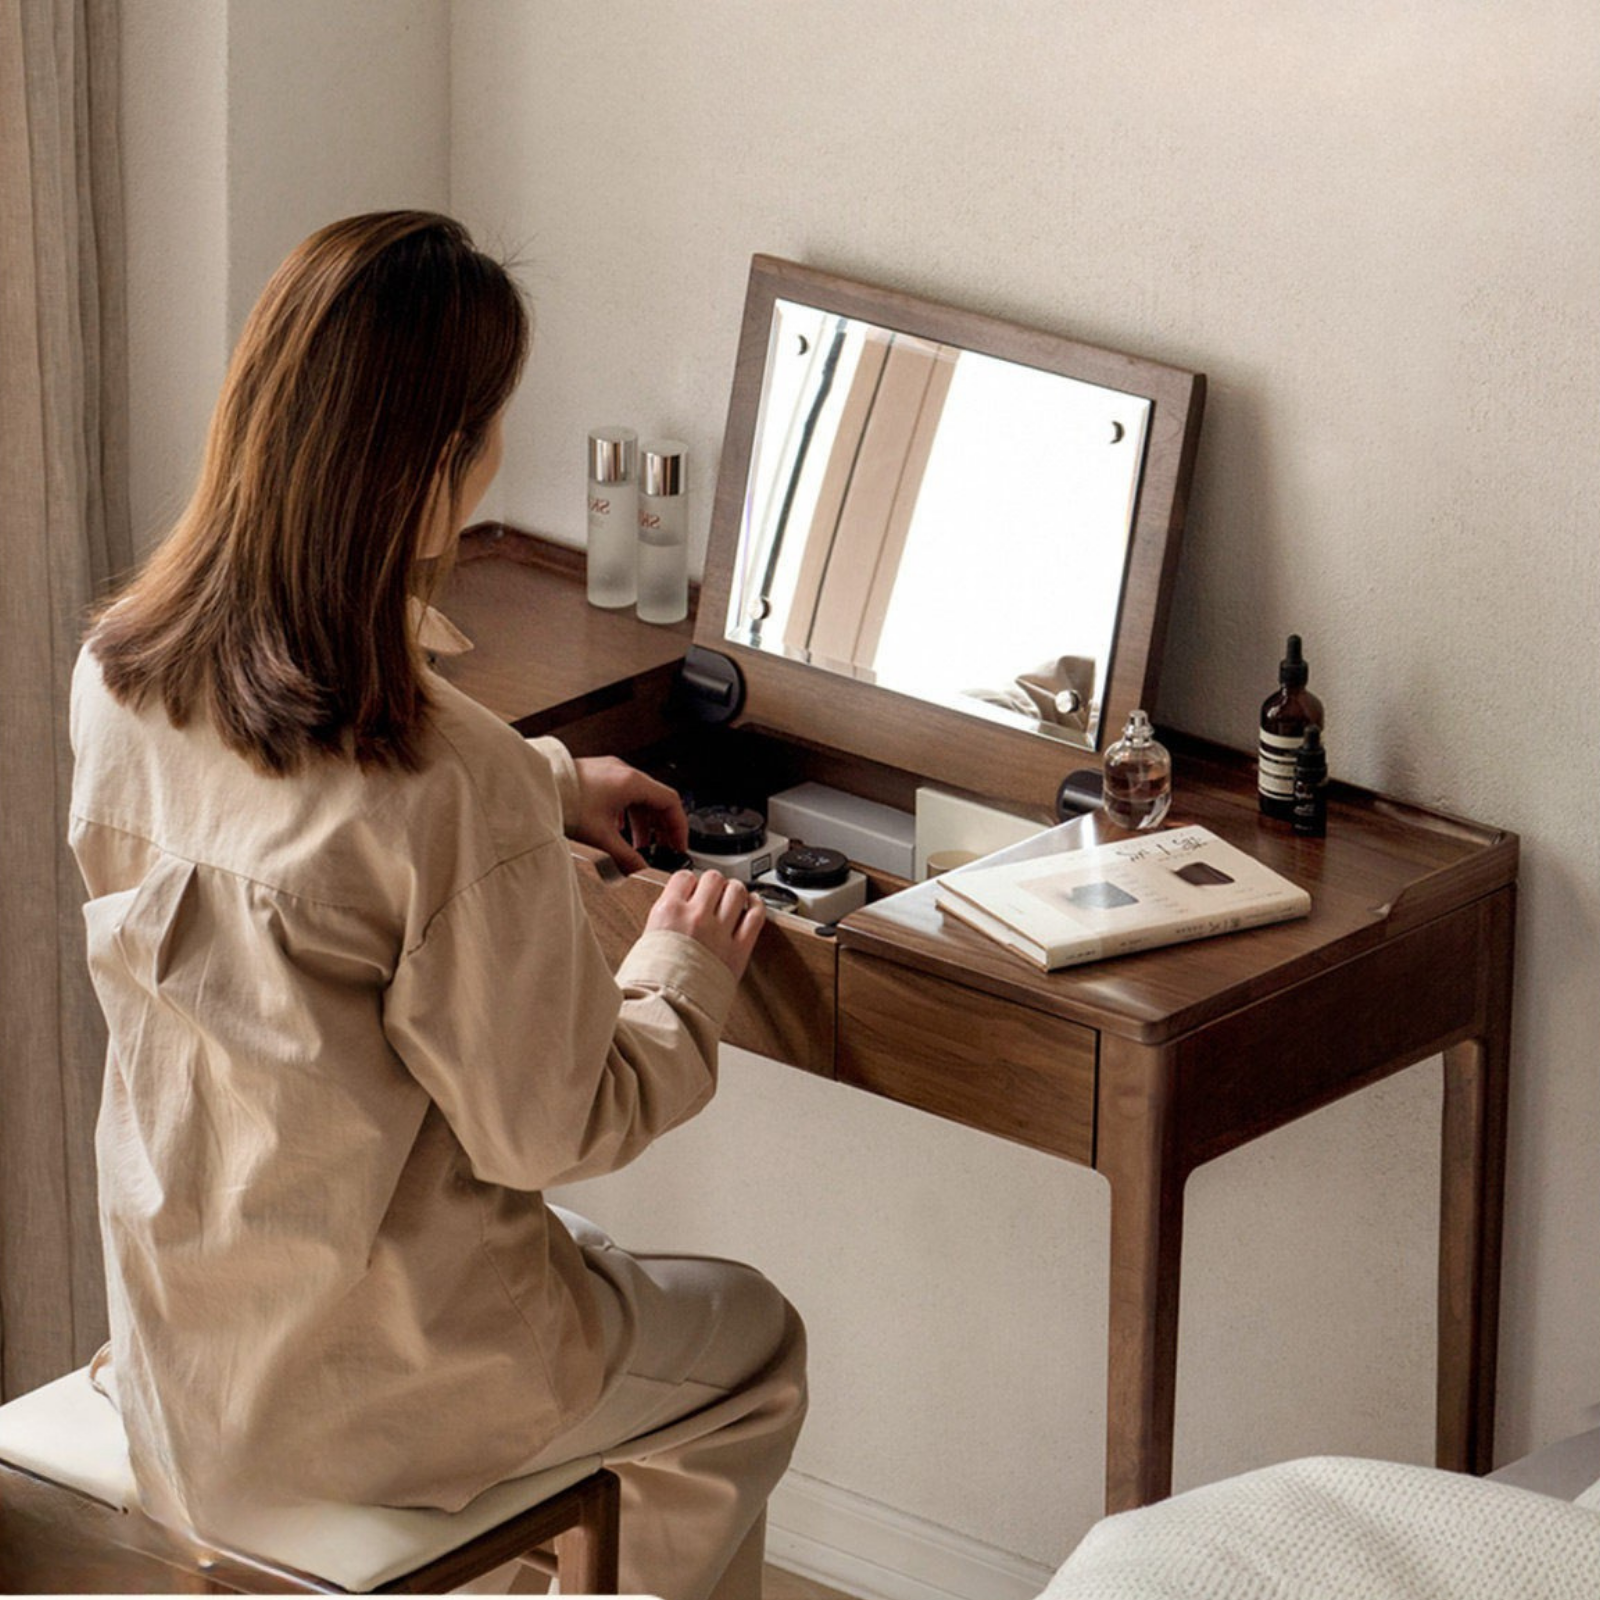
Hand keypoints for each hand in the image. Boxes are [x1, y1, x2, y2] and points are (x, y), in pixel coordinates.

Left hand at [570, 757, 687, 872]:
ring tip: (639, 845)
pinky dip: (628, 814)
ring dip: (643, 823)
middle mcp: (624, 773)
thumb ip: (625, 856)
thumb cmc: (566, 801)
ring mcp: (611, 773)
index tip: (678, 843)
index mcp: (632, 783)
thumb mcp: (601, 836)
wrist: (537, 788)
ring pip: (639, 798)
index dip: (679, 826)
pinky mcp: (598, 776)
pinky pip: (624, 795)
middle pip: (656, 800)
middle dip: (661, 827)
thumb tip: (639, 869)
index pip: (670, 802)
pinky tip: (619, 830)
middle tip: (663, 848)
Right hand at [645, 870, 764, 982]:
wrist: (666, 1011)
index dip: (689, 882)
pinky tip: (753, 906)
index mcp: (668, 912)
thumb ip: (663, 922)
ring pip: (737, 891)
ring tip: (732, 899)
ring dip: (735, 892)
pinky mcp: (738, 950)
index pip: (684, 877)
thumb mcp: (644, 943)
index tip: (691, 889)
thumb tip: (672, 914)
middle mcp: (695, 916)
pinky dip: (756, 906)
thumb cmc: (651, 985)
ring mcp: (719, 932)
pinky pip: (755, 917)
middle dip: (714, 885)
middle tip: (713, 895)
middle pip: (713, 879)